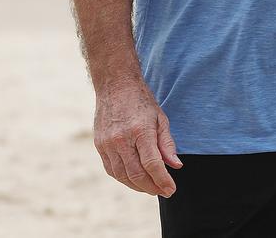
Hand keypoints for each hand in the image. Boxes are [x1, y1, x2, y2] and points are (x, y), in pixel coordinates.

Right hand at [93, 78, 183, 196]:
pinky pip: (112, 170)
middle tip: (163, 191)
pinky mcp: (99, 146)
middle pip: (137, 174)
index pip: (152, 164)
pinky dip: (124, 178)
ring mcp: (108, 144)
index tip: (171, 189)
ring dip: (138, 186)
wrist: (115, 85)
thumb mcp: (160, 118)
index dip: (163, 180)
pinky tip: (135, 179)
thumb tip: (176, 166)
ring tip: (151, 188)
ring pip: (123, 176)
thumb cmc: (142, 101)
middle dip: (152, 187)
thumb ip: (167, 143)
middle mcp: (122, 139)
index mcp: (140, 130)